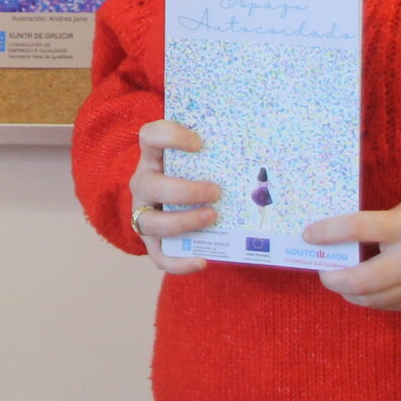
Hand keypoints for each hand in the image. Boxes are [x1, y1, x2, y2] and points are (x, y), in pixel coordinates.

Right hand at [129, 119, 221, 274]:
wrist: (168, 203)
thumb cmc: (189, 175)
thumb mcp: (192, 160)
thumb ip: (212, 152)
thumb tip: (257, 147)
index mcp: (153, 158)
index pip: (149, 136)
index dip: (170, 137)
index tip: (199, 143)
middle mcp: (144, 184)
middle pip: (152, 186)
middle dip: (186, 191)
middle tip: (216, 192)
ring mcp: (144, 213)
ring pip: (152, 222)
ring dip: (184, 222)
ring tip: (212, 218)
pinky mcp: (150, 241)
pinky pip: (158, 256)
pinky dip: (179, 263)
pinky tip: (202, 261)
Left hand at [307, 195, 400, 310]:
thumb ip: (386, 224)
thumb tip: (355, 240)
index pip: (356, 229)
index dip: (326, 232)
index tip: (309, 235)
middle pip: (358, 279)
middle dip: (332, 278)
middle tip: (324, 271)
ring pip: (372, 300)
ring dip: (350, 293)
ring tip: (343, 282)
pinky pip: (392, 306)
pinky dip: (374, 299)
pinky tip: (368, 291)